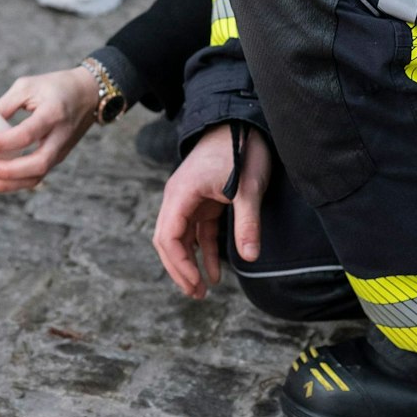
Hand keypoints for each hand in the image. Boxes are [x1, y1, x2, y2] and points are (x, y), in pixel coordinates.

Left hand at [0, 68, 100, 192]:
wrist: (89, 94)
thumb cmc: (55, 86)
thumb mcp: (27, 86)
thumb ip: (5, 104)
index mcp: (52, 114)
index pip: (26, 134)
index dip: (0, 143)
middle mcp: (60, 137)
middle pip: (37, 165)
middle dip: (7, 173)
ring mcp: (61, 150)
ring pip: (37, 176)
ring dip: (8, 184)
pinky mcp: (57, 157)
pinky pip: (36, 175)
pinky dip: (15, 182)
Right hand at [153, 124, 270, 298]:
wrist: (243, 122)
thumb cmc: (242, 149)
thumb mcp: (248, 188)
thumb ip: (246, 222)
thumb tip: (249, 258)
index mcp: (182, 193)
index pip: (167, 236)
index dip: (178, 264)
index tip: (195, 283)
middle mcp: (179, 198)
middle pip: (168, 241)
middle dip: (179, 269)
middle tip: (196, 295)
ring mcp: (190, 200)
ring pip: (180, 239)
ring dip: (189, 264)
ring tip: (201, 291)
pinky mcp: (203, 201)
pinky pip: (198, 232)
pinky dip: (204, 252)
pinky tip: (214, 273)